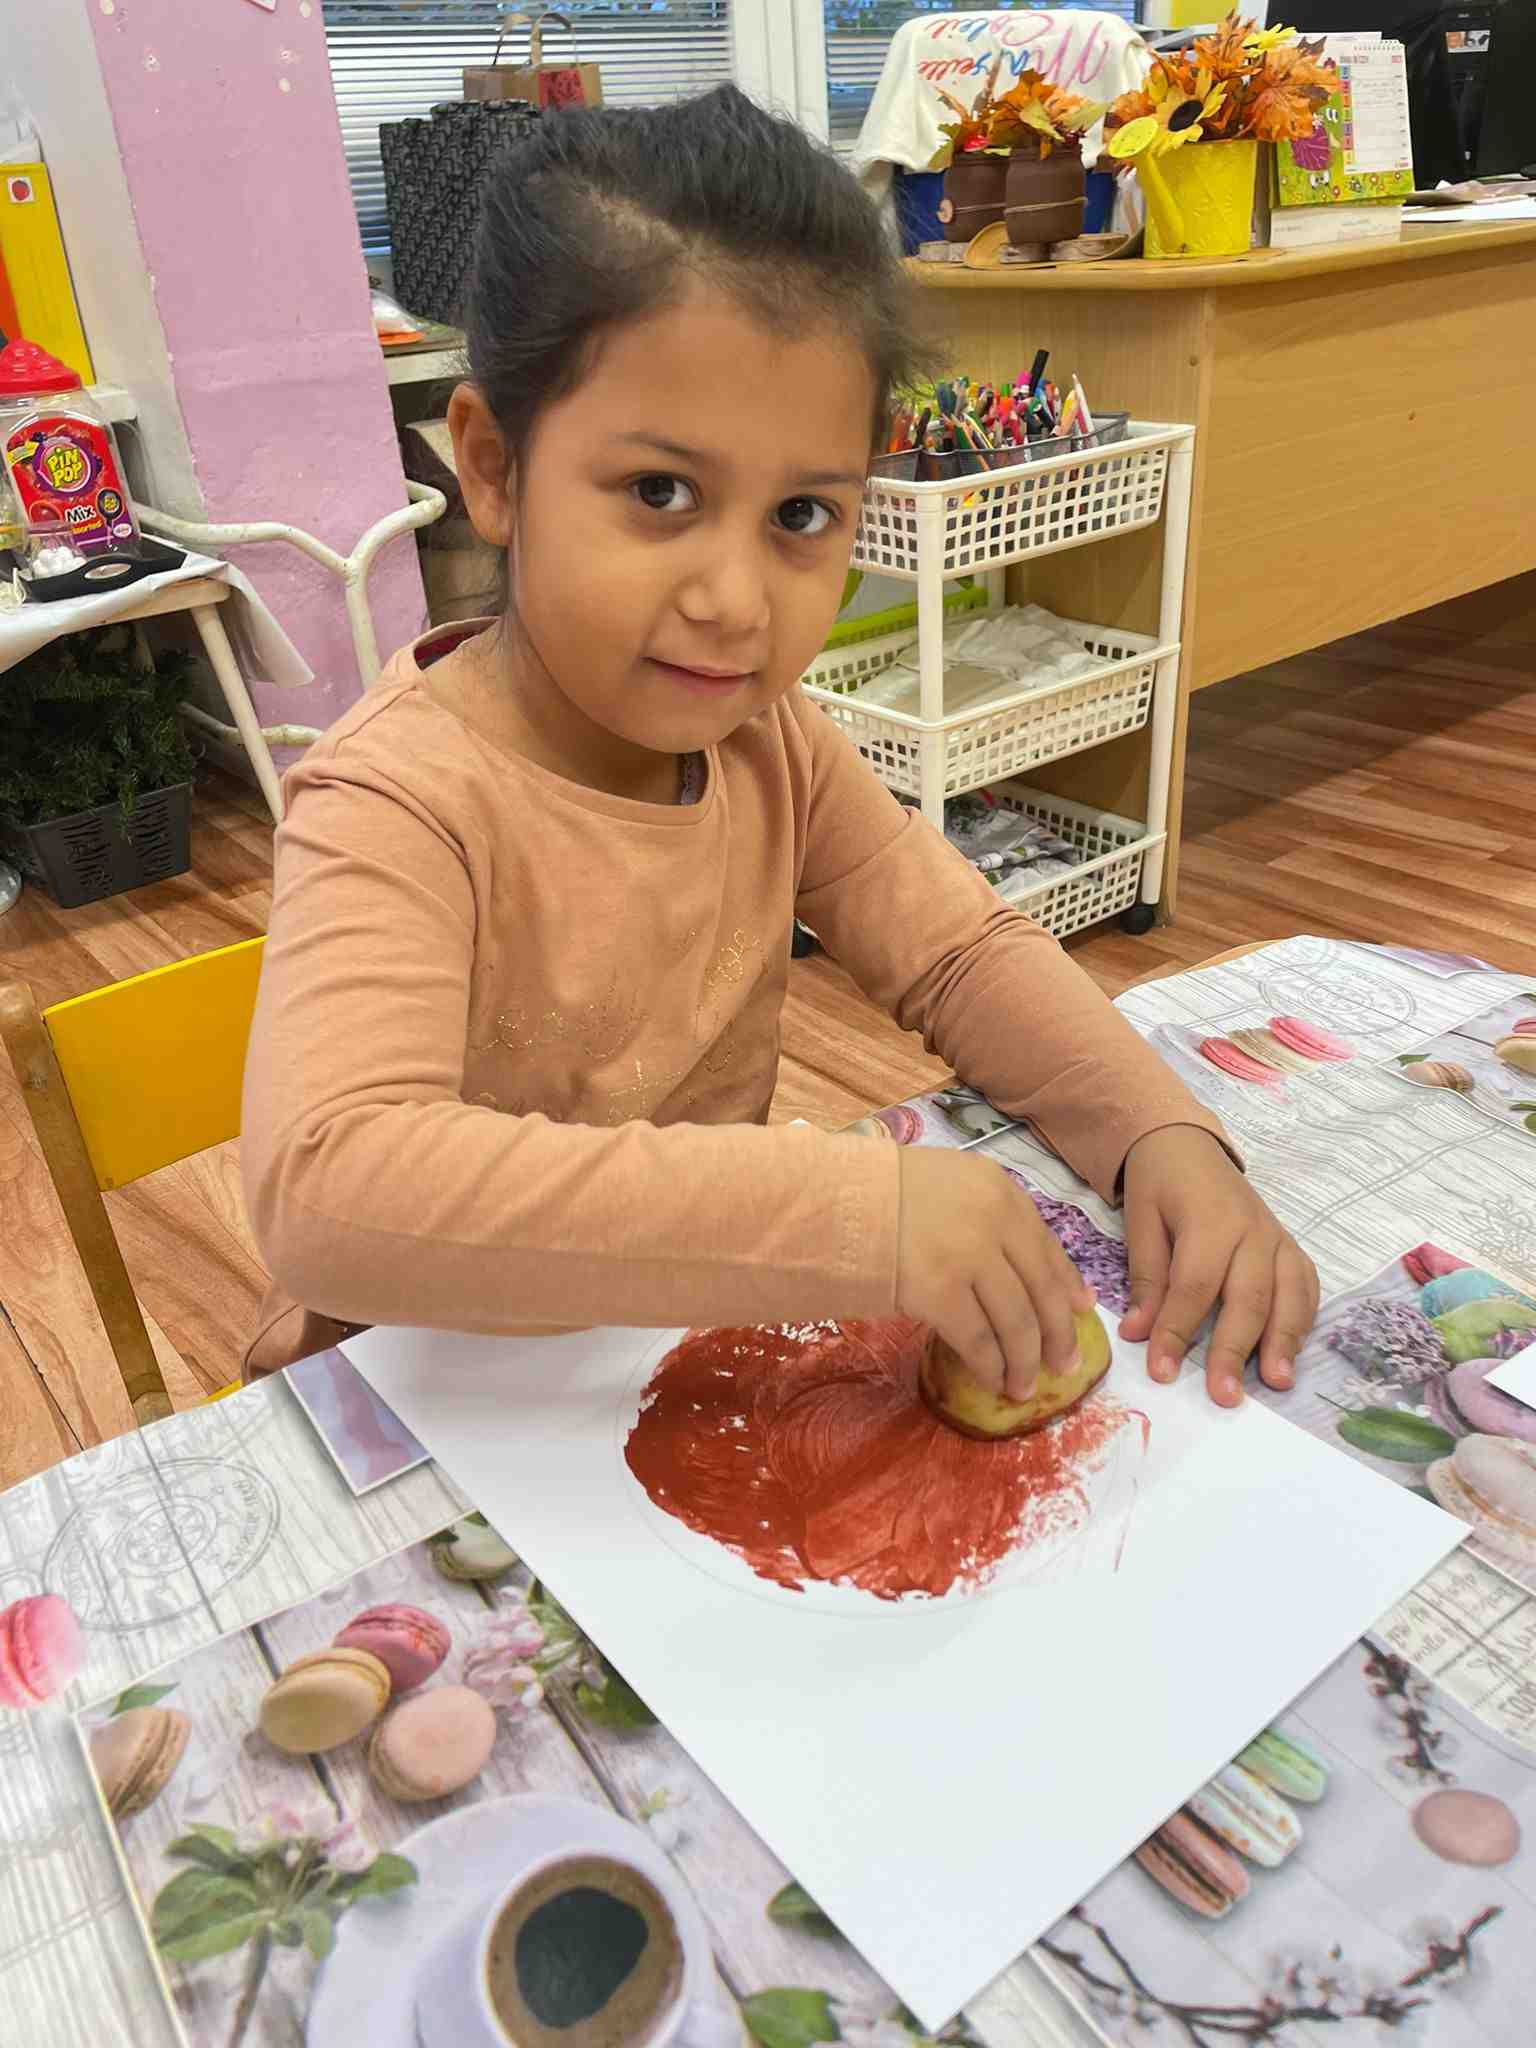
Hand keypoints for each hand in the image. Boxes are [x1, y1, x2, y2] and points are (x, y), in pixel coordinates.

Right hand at [894, 1148, 1094, 1401]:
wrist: (832, 1198)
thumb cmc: (885, 1193)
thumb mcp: (951, 1187)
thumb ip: (992, 1220)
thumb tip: (1032, 1279)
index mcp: (1001, 1191)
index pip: (1049, 1247)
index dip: (1068, 1286)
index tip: (1083, 1313)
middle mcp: (994, 1220)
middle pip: (1041, 1290)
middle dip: (1058, 1335)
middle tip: (1064, 1366)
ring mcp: (968, 1256)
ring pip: (1016, 1322)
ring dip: (1025, 1362)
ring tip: (1024, 1387)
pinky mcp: (938, 1291)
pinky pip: (978, 1340)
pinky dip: (991, 1366)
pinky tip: (994, 1381)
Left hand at [1118, 1126, 1317, 1406]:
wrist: (1188, 1145)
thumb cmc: (1159, 1185)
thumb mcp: (1140, 1222)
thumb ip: (1146, 1278)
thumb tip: (1138, 1334)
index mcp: (1209, 1219)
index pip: (1194, 1287)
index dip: (1178, 1332)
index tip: (1162, 1373)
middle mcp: (1252, 1230)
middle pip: (1247, 1298)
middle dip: (1235, 1351)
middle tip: (1224, 1396)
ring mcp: (1277, 1238)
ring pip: (1289, 1295)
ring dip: (1284, 1343)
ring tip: (1276, 1383)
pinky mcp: (1290, 1246)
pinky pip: (1306, 1286)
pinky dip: (1303, 1321)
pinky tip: (1293, 1353)